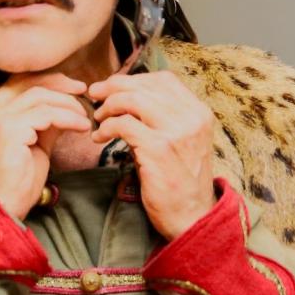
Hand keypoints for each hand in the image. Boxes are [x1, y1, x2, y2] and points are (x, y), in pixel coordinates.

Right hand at [0, 73, 89, 219]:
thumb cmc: (13, 186)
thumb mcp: (31, 147)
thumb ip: (43, 125)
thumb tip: (65, 109)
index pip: (16, 84)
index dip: (46, 81)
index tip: (70, 87)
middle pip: (27, 84)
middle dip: (59, 85)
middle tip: (82, 92)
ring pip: (39, 97)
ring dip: (67, 105)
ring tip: (84, 118)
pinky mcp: (8, 129)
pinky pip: (46, 114)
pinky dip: (68, 117)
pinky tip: (80, 127)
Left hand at [88, 71, 216, 240]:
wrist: (192, 216)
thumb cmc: (180, 179)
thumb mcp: (181, 140)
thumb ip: (163, 117)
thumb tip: (126, 96)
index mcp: (199, 112)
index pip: (163, 79)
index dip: (133, 79)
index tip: (112, 86)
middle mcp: (191, 117)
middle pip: (144, 86)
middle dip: (114, 87)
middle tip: (95, 96)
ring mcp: (177, 132)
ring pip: (132, 100)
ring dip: (109, 106)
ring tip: (98, 119)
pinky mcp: (159, 149)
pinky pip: (123, 125)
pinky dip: (106, 128)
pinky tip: (99, 138)